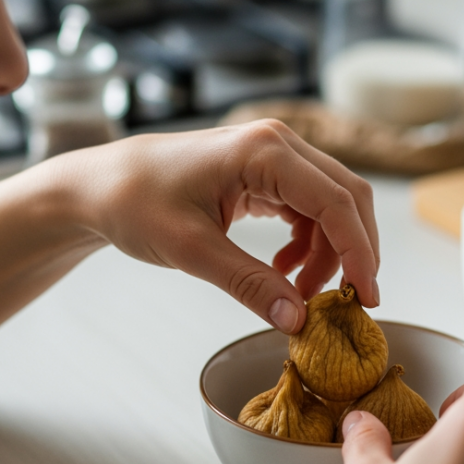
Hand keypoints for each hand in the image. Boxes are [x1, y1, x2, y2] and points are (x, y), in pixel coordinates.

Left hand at [57, 120, 379, 332]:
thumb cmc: (133, 204)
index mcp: (262, 151)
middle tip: (346, 304)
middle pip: (346, 198)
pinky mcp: (263, 171)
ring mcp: (271, 154)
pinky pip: (306, 207)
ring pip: (330, 206)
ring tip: (300, 294)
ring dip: (328, 253)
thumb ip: (248, 285)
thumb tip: (298, 321)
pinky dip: (308, 243)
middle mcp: (276, 143)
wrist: (98, 186)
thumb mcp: (190, 251)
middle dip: (353, 253)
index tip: (365, 299)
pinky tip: (284, 270)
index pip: (336, 202)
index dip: (360, 253)